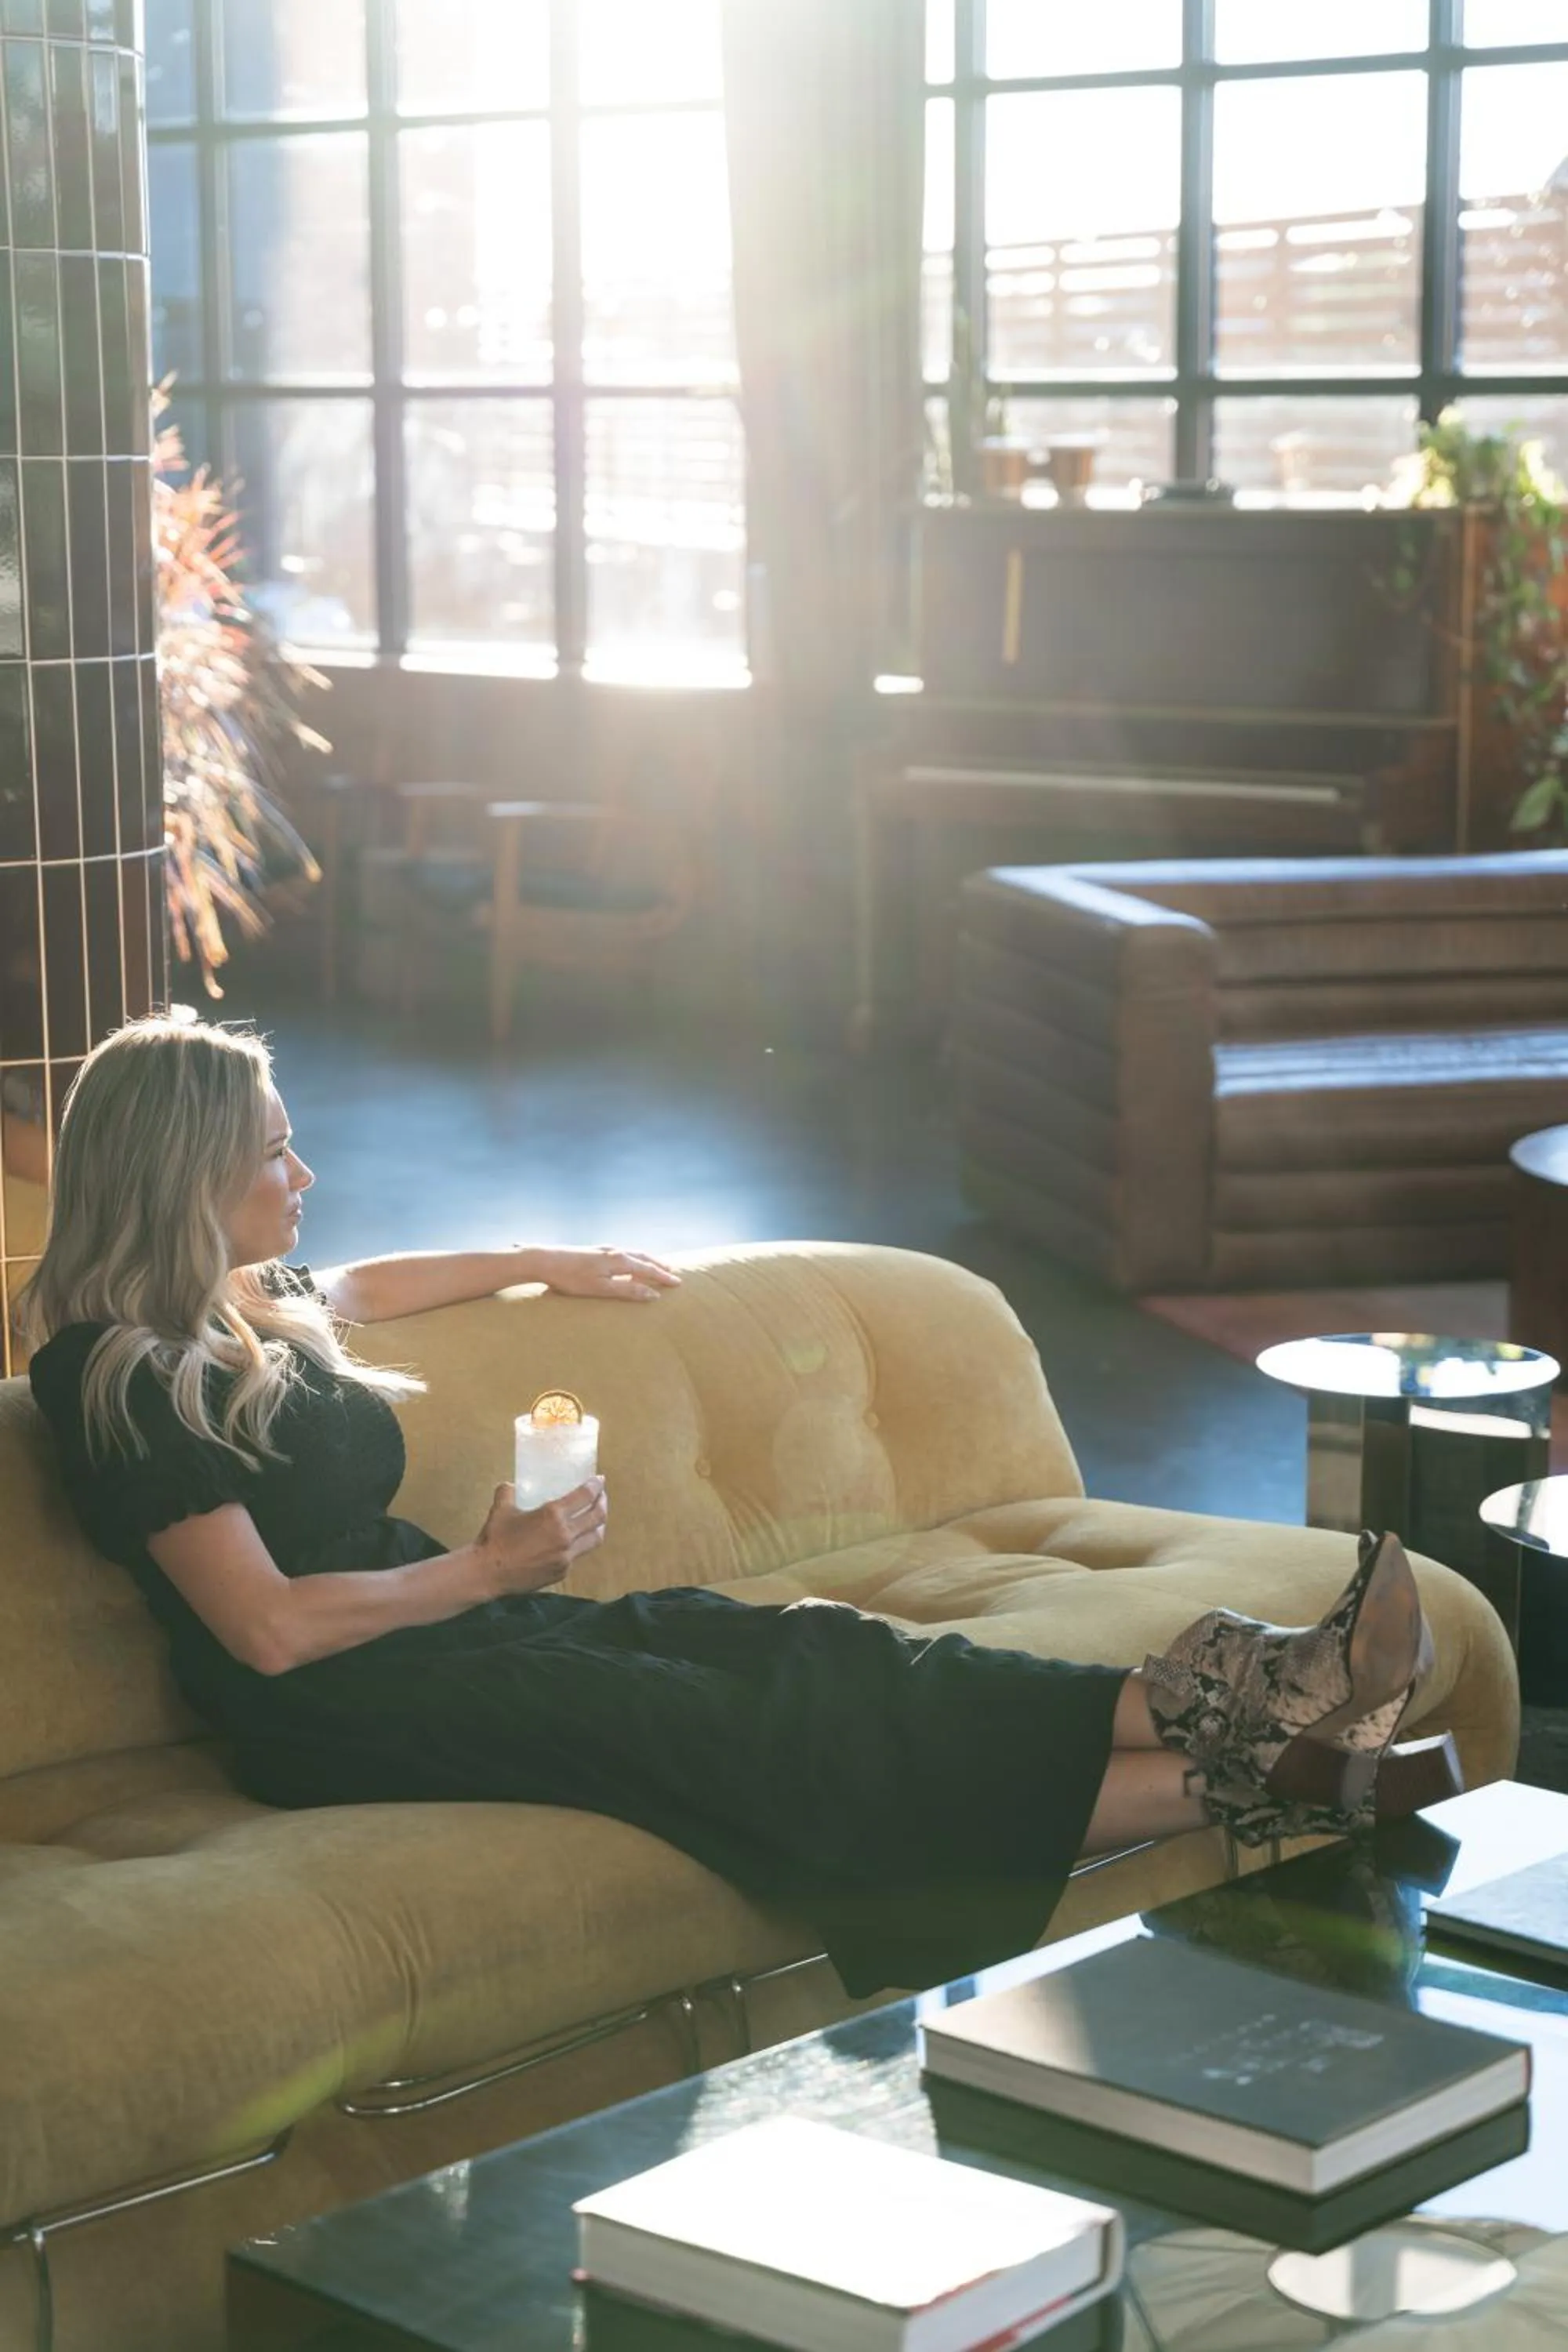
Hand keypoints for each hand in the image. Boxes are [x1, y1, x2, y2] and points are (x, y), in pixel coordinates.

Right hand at [470, 1476, 608, 1597]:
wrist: (489, 1573)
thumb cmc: (495, 1538)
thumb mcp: (501, 1509)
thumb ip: (508, 1492)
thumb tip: (509, 1486)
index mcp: (553, 1515)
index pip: (585, 1496)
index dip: (596, 1486)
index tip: (600, 1480)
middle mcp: (566, 1535)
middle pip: (597, 1517)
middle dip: (603, 1503)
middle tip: (601, 1496)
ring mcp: (566, 1556)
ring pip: (594, 1539)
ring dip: (598, 1526)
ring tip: (597, 1519)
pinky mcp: (562, 1572)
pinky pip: (577, 1555)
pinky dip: (579, 1545)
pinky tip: (573, 1541)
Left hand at [535, 1246, 680, 1302]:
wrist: (543, 1260)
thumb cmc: (571, 1278)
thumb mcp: (601, 1289)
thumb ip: (627, 1292)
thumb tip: (653, 1295)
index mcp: (619, 1260)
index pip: (647, 1269)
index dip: (663, 1277)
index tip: (678, 1283)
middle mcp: (614, 1251)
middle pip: (643, 1257)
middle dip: (658, 1265)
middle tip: (671, 1272)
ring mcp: (603, 1249)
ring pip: (632, 1253)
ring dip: (646, 1260)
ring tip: (654, 1266)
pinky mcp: (593, 1250)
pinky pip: (621, 1253)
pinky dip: (632, 1258)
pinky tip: (626, 1264)